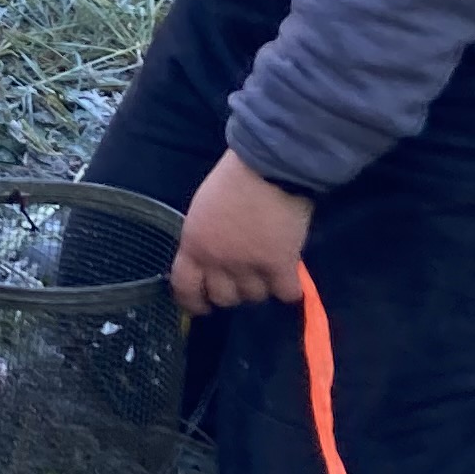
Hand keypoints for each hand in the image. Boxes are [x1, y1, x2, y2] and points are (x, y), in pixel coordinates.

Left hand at [170, 150, 313, 316]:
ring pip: (254, 296)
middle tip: (243, 279)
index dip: (193, 302)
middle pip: (223, 297)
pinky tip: (289, 278)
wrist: (268, 168)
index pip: (185, 287)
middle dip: (233, 291)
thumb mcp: (203, 210)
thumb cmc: (232, 179)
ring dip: (261, 288)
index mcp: (194, 245)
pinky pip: (285, 293)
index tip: (202, 306)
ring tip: (268, 271)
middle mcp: (217, 261)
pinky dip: (289, 288)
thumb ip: (204, 239)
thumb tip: (212, 260)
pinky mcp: (280, 264)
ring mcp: (249, 266)